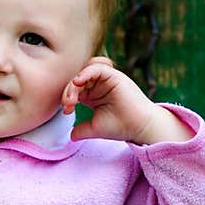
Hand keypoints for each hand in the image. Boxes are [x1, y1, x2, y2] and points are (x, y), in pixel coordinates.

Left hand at [62, 63, 192, 143]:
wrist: (138, 127)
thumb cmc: (120, 127)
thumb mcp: (94, 128)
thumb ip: (81, 130)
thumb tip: (70, 136)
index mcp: (92, 95)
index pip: (73, 89)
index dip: (66, 96)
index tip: (67, 110)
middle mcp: (98, 85)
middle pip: (76, 79)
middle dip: (68, 91)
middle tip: (68, 105)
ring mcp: (106, 79)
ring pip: (84, 72)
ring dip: (75, 83)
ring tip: (73, 97)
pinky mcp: (114, 76)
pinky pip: (97, 68)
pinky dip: (86, 72)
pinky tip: (78, 82)